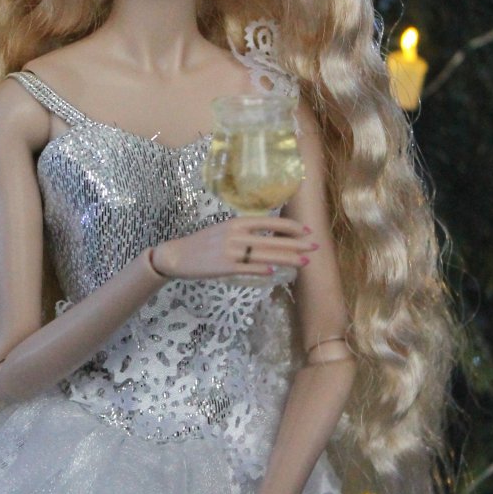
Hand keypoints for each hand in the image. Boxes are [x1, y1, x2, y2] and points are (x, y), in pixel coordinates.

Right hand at [153, 215, 315, 280]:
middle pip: (273, 240)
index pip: (270, 222)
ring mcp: (231, 251)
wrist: (177, 255)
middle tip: (315, 246)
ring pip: (266, 255)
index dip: (290, 227)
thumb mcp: (224, 230)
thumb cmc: (202, 243)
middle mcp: (237, 234)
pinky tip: (275, 271)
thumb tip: (268, 238)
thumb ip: (244, 232)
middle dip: (297, 244)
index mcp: (237, 222)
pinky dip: (263, 269)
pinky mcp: (225, 267)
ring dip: (288, 258)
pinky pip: (249, 268)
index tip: (306, 231)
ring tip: (305, 262)